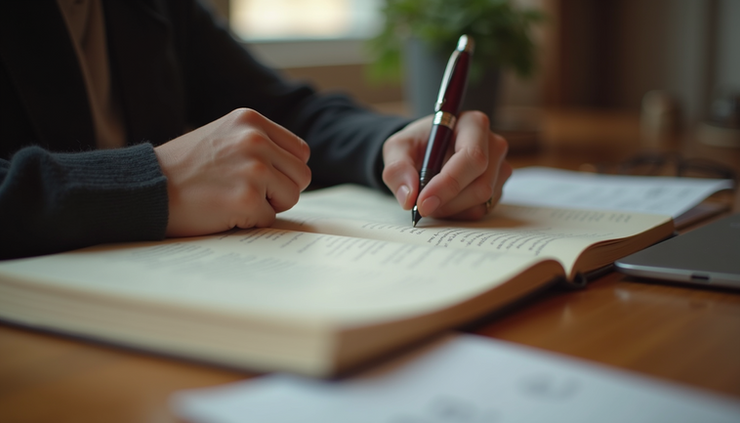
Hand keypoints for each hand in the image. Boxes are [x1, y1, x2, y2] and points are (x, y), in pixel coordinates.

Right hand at [155, 108, 310, 236]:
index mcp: (251, 121)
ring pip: (291, 197)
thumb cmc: (182, 169)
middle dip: (279, 190)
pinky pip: (268, 219)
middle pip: (301, 175)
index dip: (284, 171)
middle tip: (245, 193)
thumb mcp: (222, 137)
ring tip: (233, 199)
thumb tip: (296, 166)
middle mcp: (255, 139)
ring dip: (267, 206)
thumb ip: (257, 143)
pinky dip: (248, 222)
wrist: (144, 188)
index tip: (262, 178)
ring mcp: (253, 168)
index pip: (300, 151)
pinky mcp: (247, 198)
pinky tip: (222, 211)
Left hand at [382, 110, 510, 219]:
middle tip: (421, 205)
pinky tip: (443, 201)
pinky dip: (457, 213)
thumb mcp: (397, 148)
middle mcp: (494, 145)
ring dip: (450, 208)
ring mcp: (500, 168)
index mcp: (474, 124)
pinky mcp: (498, 188)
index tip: (423, 202)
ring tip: (430, 198)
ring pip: (481, 202)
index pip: (472, 158)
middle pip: (481, 185)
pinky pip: (481, 211)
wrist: (427, 151)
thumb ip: (397, 168)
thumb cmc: (417, 144)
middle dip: (447, 201)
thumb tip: (409, 197)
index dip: (449, 184)